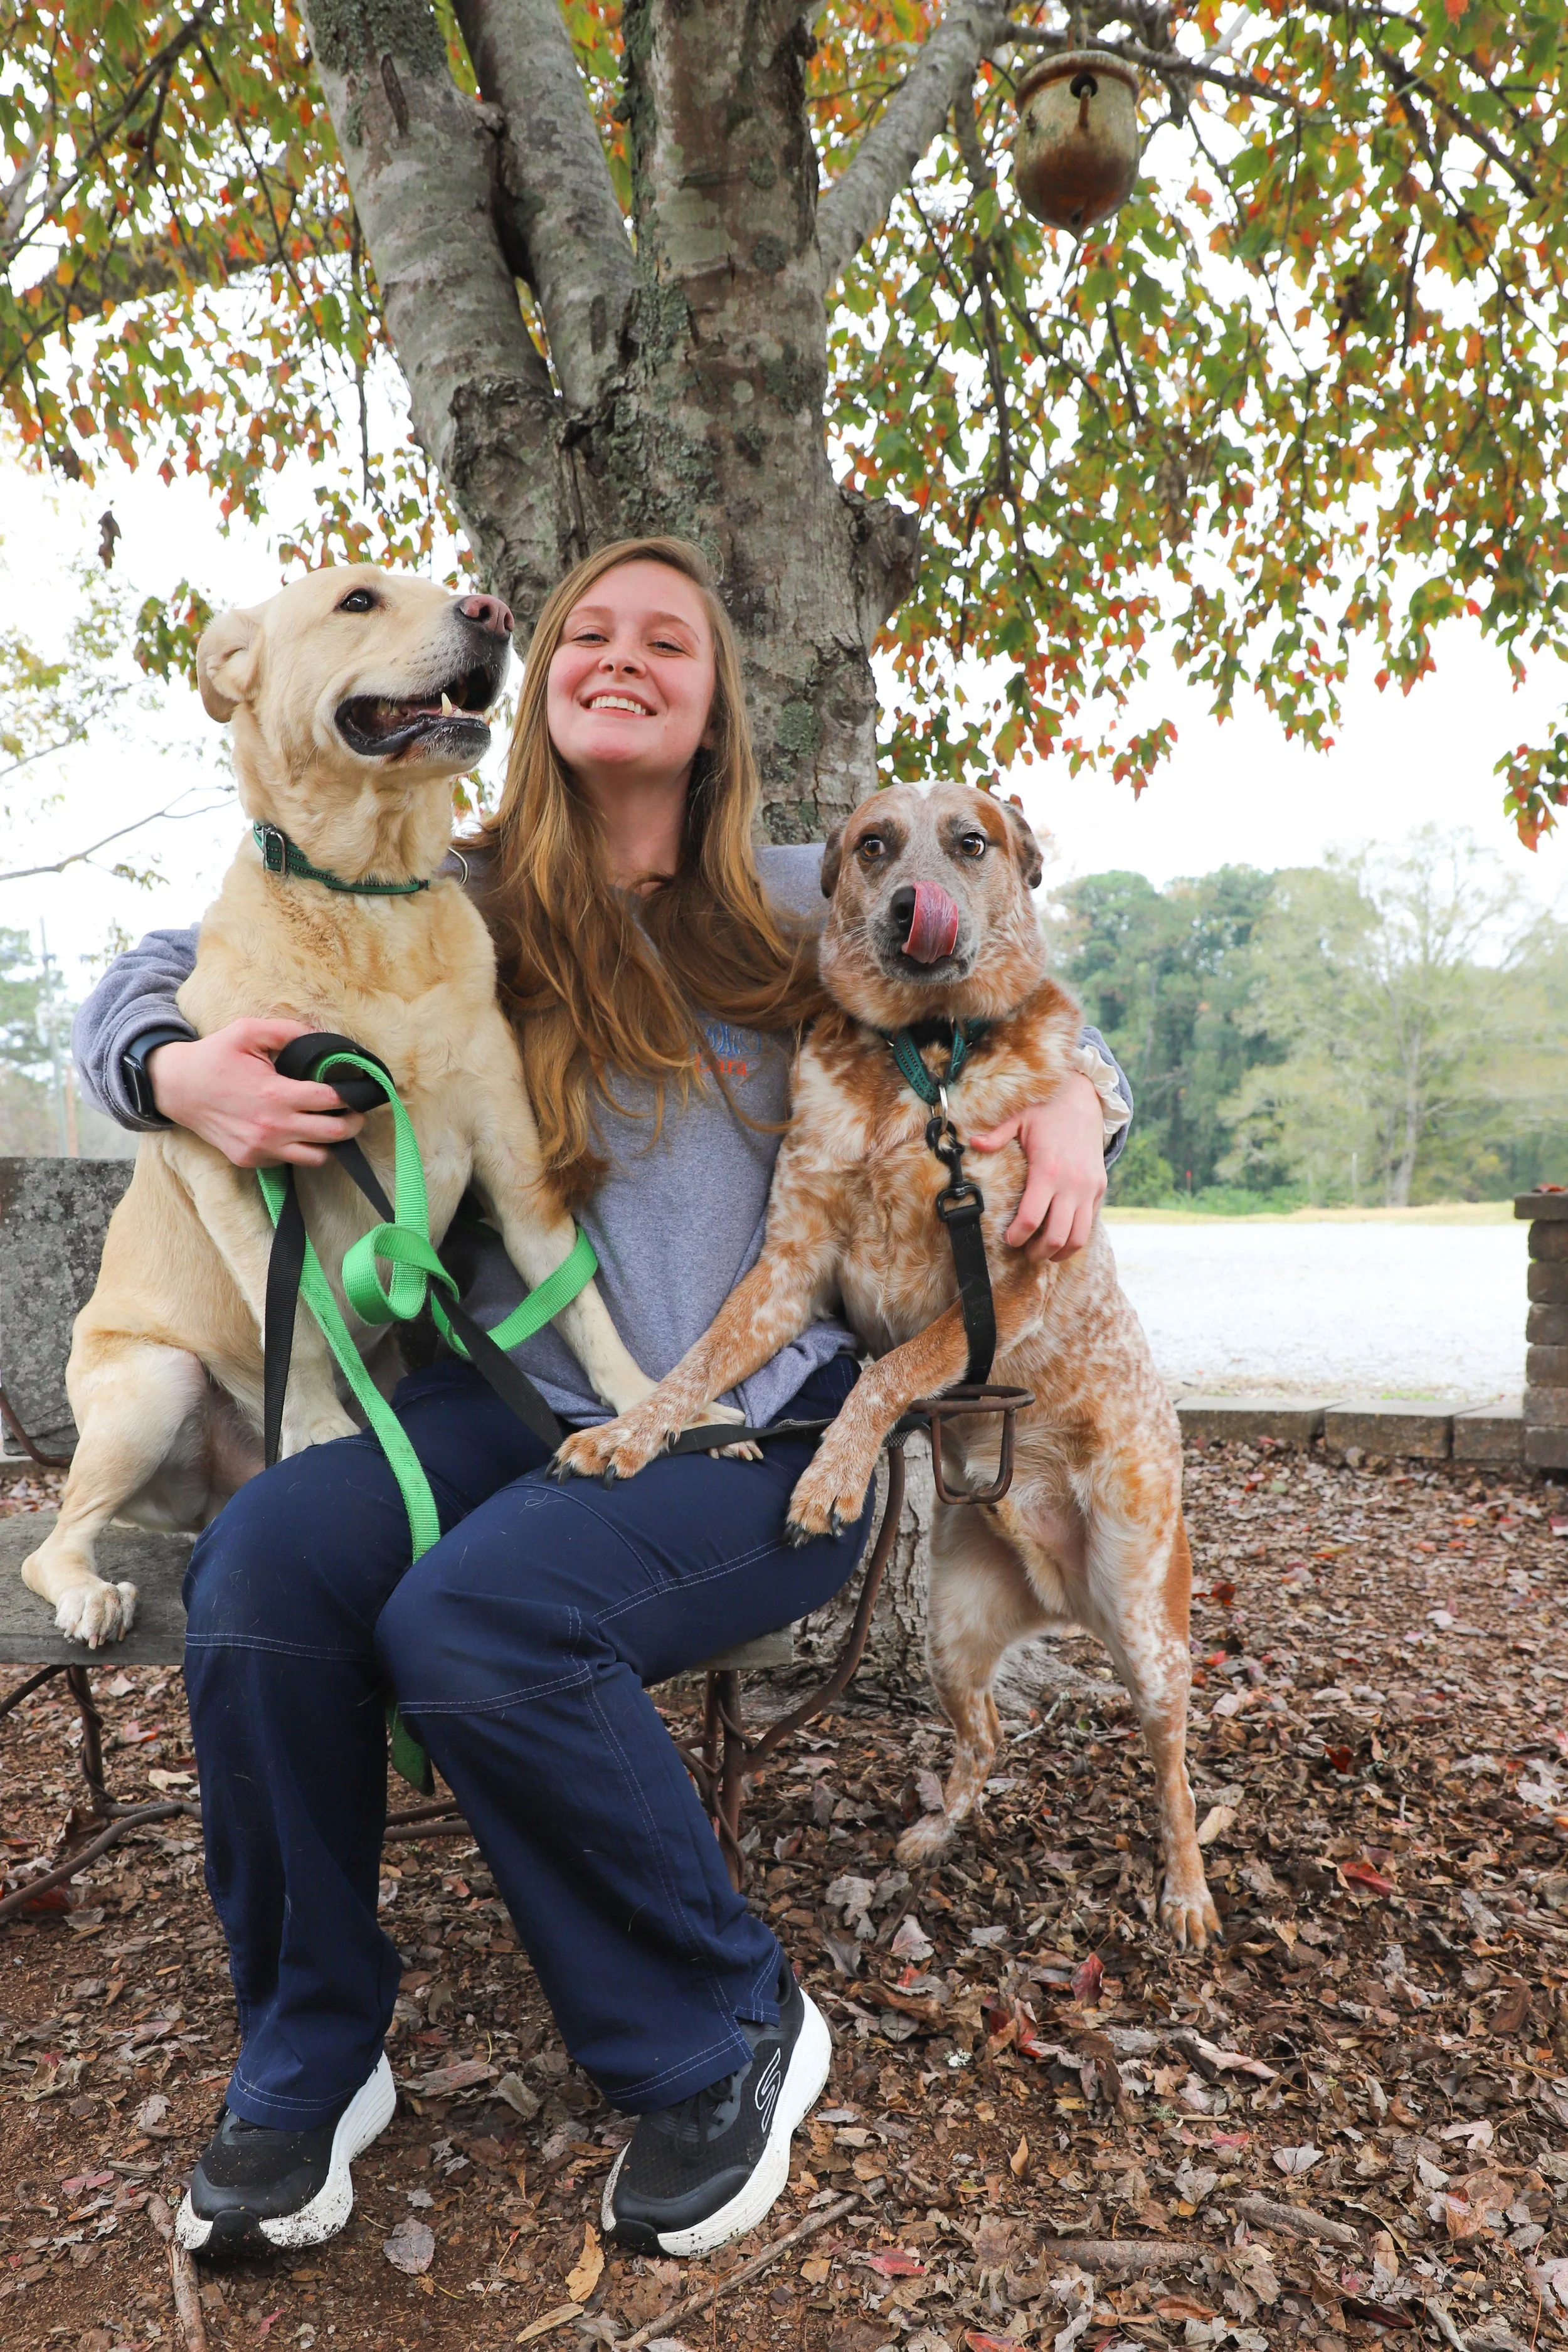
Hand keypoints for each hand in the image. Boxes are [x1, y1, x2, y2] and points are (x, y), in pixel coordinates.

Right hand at [147, 1018, 365, 1169]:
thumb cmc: (214, 1057)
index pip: (331, 1100)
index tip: (359, 1089)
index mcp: (276, 1095)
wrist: (176, 1088)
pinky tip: (298, 1130)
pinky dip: (300, 1148)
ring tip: (330, 1124)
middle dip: (353, 1122)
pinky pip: (289, 1161)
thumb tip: (321, 1035)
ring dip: (329, 1142)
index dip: (351, 1095)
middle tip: (357, 1111)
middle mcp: (272, 1127)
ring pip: (317, 1157)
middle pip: (334, 1134)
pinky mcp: (250, 1159)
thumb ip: (288, 1031)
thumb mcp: (247, 1031)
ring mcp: (261, 1148)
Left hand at [970, 1073, 1107, 1262]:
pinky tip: (1060, 1237)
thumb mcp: (1019, 1119)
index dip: (1017, 1236)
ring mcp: (1088, 1189)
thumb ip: (996, 1135)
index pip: (1031, 1218)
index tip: (1009, 1239)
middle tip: (1025, 1253)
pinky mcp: (1099, 1189)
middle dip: (1038, 1252)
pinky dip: (1075, 1237)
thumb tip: (972, 1143)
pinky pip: (1089, 1223)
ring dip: (1060, 1251)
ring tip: (1044, 1252)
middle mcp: (1071, 1184)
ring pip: (1078, 1237)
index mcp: (1047, 1170)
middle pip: (1056, 1236)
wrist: (1085, 1100)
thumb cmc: (1047, 1111)